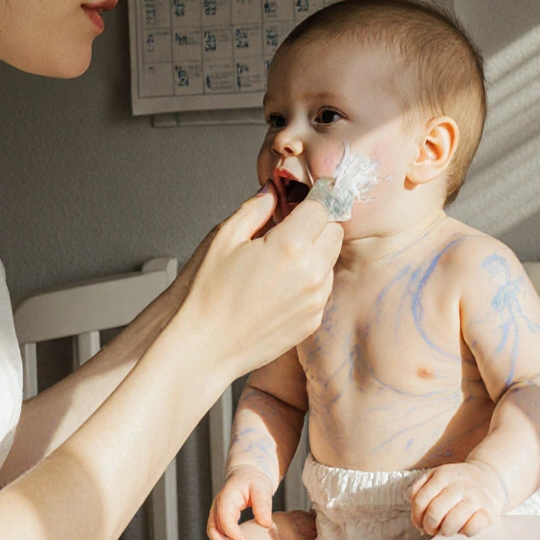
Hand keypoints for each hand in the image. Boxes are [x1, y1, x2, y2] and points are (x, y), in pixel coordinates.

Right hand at [181, 191, 342, 378]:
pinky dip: (309, 281)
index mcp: (290, 246)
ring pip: (331, 260)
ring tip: (279, 263)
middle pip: (334, 231)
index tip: (297, 203)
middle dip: (315, 226)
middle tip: (286, 231)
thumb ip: (255, 208)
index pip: (322, 207)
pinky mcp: (313, 320)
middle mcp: (311, 272)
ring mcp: (315, 299)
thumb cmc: (207, 295)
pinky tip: (279, 287)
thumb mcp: (224, 237)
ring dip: (314, 253)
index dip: (308, 202)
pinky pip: (322, 288)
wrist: (204, 346)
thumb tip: (271, 192)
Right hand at [207, 465, 275, 539]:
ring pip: (213, 528)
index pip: (224, 515)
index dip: (231, 531)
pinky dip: (221, 539)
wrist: (248, 474)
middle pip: (213, 524)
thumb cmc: (254, 480)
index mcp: (228, 495)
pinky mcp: (221, 516)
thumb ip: (263, 504)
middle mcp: (219, 503)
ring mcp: (218, 510)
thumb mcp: (262, 488)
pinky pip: (217, 529)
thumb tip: (265, 523)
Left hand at [408, 461, 506, 537]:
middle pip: (434, 513)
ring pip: (451, 524)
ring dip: (445, 531)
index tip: (420, 521)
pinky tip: (464, 525)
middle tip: (432, 528)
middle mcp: (460, 485)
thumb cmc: (459, 480)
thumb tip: (412, 502)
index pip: (420, 501)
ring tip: (447, 528)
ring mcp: (476, 499)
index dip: (416, 516)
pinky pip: (470, 530)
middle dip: (429, 526)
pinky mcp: (489, 512)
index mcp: (443, 475)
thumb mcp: (437, 474)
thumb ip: (420, 487)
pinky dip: (464, 532)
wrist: (490, 475)